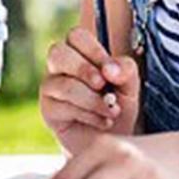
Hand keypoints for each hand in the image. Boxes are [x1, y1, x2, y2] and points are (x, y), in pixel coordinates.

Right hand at [39, 28, 139, 152]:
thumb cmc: (118, 107)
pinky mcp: (48, 110)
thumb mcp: (130, 87)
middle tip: (103, 85)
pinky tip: (103, 122)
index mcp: (80, 53)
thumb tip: (109, 70)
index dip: (94, 50)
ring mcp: (51, 88)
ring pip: (64, 84)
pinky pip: (64, 107)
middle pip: (57, 53)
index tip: (111, 71)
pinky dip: (90, 115)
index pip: (76, 36)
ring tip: (112, 111)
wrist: (113, 141)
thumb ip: (125, 71)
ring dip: (92, 99)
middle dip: (84, 69)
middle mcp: (60, 67)